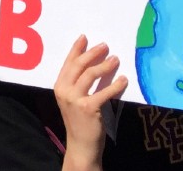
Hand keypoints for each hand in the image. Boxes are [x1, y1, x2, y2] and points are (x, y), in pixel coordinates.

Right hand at [54, 35, 127, 170]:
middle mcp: (64, 90)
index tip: (84, 37)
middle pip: (78, 66)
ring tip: (115, 59)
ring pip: (90, 75)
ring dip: (104, 65)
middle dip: (92, 53)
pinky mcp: (89, 108)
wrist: (81, 145)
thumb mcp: (73, 99)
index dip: (76, 49)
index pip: (68, 63)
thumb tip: (93, 63)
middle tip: (105, 46)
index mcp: (59, 86)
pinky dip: (115, 85)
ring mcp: (75, 99)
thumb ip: (78, 83)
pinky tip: (123, 79)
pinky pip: (105, 92)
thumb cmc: (79, 120)